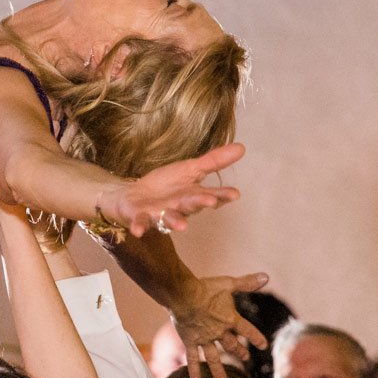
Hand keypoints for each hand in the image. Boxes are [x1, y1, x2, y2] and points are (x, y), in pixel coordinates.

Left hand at [95, 142, 246, 238]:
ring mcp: (161, 214)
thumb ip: (213, 161)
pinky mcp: (142, 217)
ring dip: (176, 221)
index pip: (211, 195)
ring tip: (182, 226)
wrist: (135, 196)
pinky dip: (140, 227)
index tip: (234, 194)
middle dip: (201, 203)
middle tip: (210, 201)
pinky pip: (142, 223)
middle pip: (192, 205)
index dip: (223, 195)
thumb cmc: (166, 184)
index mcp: (193, 195)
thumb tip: (242, 147)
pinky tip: (137, 231)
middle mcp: (180, 207)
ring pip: (170, 218)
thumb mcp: (189, 168)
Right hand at [174, 270, 271, 377]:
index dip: (256, 338)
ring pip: (213, 357)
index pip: (248, 331)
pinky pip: (192, 357)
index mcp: (230, 319)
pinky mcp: (190, 341)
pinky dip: (194, 369)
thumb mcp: (229, 284)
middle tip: (244, 357)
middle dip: (239, 352)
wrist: (183, 295)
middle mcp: (219, 332)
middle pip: (231, 345)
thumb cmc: (206, 288)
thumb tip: (266, 277)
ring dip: (218, 369)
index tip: (263, 345)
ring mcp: (204, 339)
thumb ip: (247, 283)